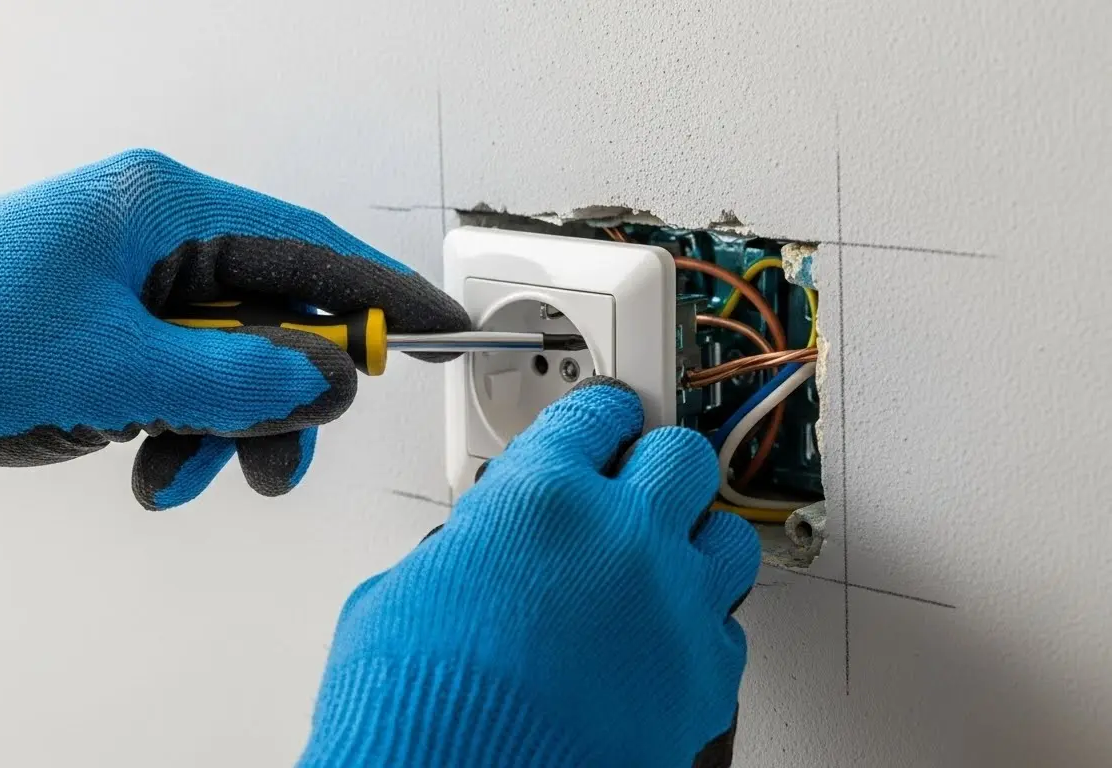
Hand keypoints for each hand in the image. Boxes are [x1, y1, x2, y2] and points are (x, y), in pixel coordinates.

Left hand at [0, 149, 467, 506]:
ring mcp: (135, 294)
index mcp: (166, 210)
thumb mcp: (119, 361)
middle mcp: (159, 243)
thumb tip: (329, 375)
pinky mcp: (112, 340)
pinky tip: (149, 467)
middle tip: (282, 452)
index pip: (308, 247)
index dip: (381, 293)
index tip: (441, 326)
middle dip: (284, 395)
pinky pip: (185, 390)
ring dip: (226, 429)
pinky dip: (182, 436)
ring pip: (233, 367)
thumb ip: (239, 372)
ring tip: (179, 473)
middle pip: (275, 318)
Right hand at [300, 378, 759, 767]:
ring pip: (726, 535)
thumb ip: (457, 554)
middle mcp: (620, 538)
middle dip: (654, 467)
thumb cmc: (416, 704)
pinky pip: (726, 631)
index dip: (600, 416)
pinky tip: (662, 641)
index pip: (596, 414)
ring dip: (691, 541)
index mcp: (541, 499)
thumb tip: (468, 560)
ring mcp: (672, 606)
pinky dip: (696, 630)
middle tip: (635, 485)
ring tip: (661, 561)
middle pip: (679, 457)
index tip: (606, 421)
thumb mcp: (400, 596)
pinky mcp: (702, 678)